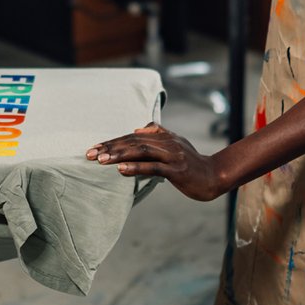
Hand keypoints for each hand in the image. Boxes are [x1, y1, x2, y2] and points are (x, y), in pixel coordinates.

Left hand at [86, 124, 227, 201]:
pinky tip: (121, 170)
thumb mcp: (175, 144)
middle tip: (90, 154)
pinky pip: (153, 167)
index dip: (113, 141)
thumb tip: (137, 128)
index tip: (94, 148)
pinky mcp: (176, 170)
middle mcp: (167, 142)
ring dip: (119, 155)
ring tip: (101, 160)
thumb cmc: (191, 163)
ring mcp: (172, 155)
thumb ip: (157, 134)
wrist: (214, 176)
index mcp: (164, 136)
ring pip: (141, 152)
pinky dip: (135, 167)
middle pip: (133, 142)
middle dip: (110, 148)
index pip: (133, 136)